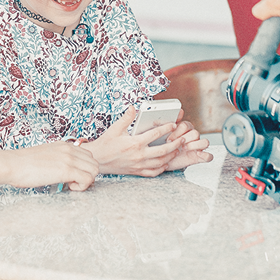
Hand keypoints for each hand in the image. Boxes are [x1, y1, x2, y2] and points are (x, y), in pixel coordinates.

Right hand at [3, 142, 98, 191]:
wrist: (13, 164)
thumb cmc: (23, 164)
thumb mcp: (45, 155)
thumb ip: (57, 158)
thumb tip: (60, 169)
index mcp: (64, 145)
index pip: (87, 155)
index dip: (83, 168)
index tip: (71, 176)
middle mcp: (69, 149)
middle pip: (94, 163)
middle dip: (87, 175)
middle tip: (73, 182)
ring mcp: (69, 159)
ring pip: (94, 170)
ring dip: (86, 180)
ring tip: (70, 184)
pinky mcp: (66, 170)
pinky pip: (88, 179)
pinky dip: (81, 187)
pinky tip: (68, 187)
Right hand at [85, 106, 207, 176]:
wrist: (98, 160)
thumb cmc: (106, 143)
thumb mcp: (115, 128)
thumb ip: (126, 118)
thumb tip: (133, 107)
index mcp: (135, 143)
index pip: (155, 134)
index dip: (166, 129)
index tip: (173, 125)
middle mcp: (139, 155)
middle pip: (163, 150)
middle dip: (175, 144)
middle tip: (182, 139)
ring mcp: (139, 165)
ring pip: (160, 162)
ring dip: (171, 156)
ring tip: (177, 150)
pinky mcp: (137, 172)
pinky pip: (153, 172)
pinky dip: (161, 168)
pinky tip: (165, 163)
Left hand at [163, 118, 212, 170]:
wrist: (163, 160)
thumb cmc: (164, 146)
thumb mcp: (164, 134)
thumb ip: (170, 122)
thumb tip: (180, 111)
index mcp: (185, 129)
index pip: (186, 125)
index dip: (177, 132)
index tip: (168, 139)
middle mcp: (192, 137)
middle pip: (195, 133)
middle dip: (185, 138)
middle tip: (175, 144)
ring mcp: (197, 147)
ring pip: (205, 142)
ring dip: (195, 145)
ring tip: (184, 148)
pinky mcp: (199, 157)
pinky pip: (209, 156)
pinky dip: (206, 155)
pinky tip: (197, 154)